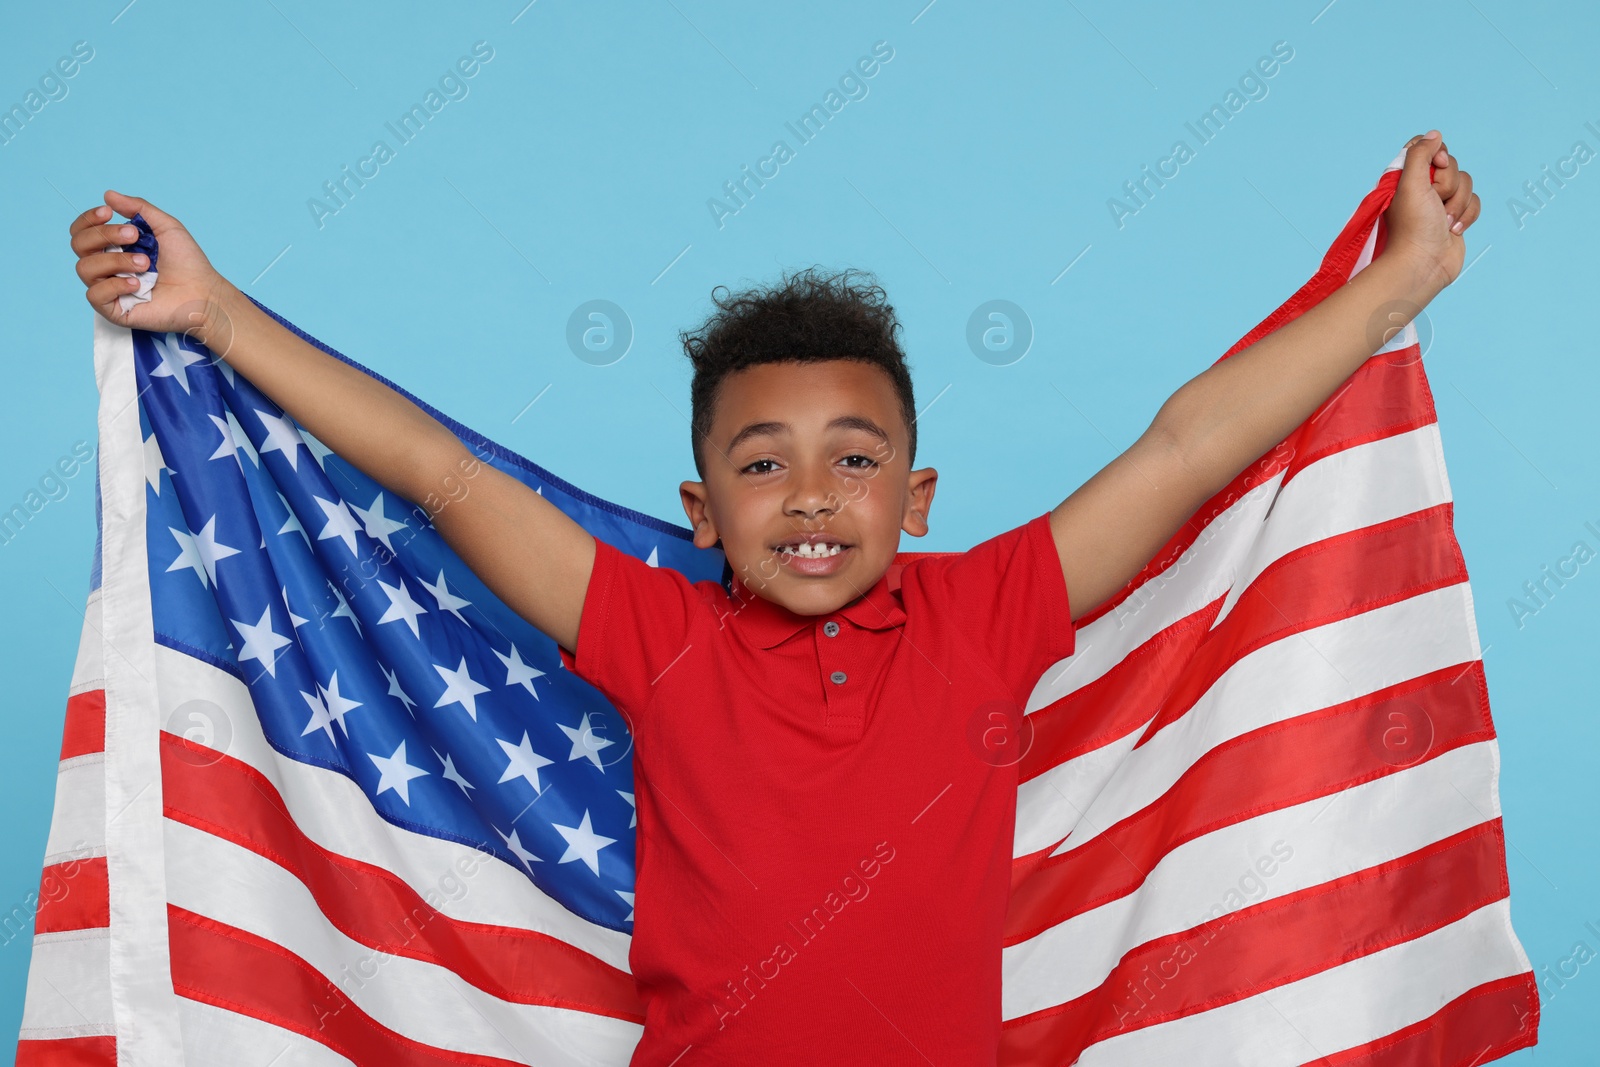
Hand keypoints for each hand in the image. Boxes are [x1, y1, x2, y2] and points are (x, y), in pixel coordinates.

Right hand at [70, 190, 235, 344]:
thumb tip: (108, 195)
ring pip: (85, 269)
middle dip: (104, 235)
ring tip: (146, 263)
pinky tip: (137, 284)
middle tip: (134, 236)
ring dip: (115, 260)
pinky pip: (94, 295)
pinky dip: (114, 285)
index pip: (82, 232)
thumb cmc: (187, 262)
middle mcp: (107, 268)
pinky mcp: (115, 311)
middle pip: (79, 246)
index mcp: (114, 247)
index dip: (88, 219)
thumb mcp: (165, 226)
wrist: (204, 292)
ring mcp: (110, 289)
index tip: (108, 212)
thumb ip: (138, 208)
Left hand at [1379, 130, 1480, 293]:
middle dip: (1448, 184)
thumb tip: (1435, 135)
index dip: (1437, 153)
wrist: (1423, 264)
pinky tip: (1452, 231)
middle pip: (1451, 165)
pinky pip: (1475, 202)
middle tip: (1433, 203)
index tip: (1436, 165)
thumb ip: (1420, 154)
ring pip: (1466, 183)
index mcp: (1406, 178)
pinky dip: (1467, 215)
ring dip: (1457, 203)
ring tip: (1441, 221)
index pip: (1426, 148)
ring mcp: (1441, 203)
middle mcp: (1423, 188)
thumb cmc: (1413, 226)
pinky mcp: (1456, 216)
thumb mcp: (1410, 183)